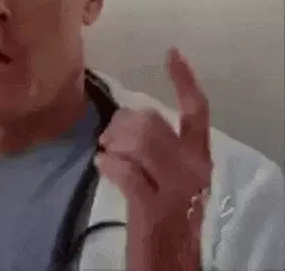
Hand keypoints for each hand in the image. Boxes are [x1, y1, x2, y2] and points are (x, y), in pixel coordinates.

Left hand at [96, 48, 212, 270]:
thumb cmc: (163, 216)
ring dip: (112, 144)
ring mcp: (176, 188)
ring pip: (137, 141)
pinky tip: (104, 169)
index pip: (196, 111)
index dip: (185, 80)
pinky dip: (107, 166)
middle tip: (109, 140)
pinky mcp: (154, 207)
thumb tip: (126, 122)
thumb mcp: (166, 178)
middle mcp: (194, 169)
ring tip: (107, 156)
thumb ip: (155, 148)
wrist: (169, 263)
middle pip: (151, 121)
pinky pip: (123, 168)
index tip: (172, 53)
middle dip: (121, 125)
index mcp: (198, 159)